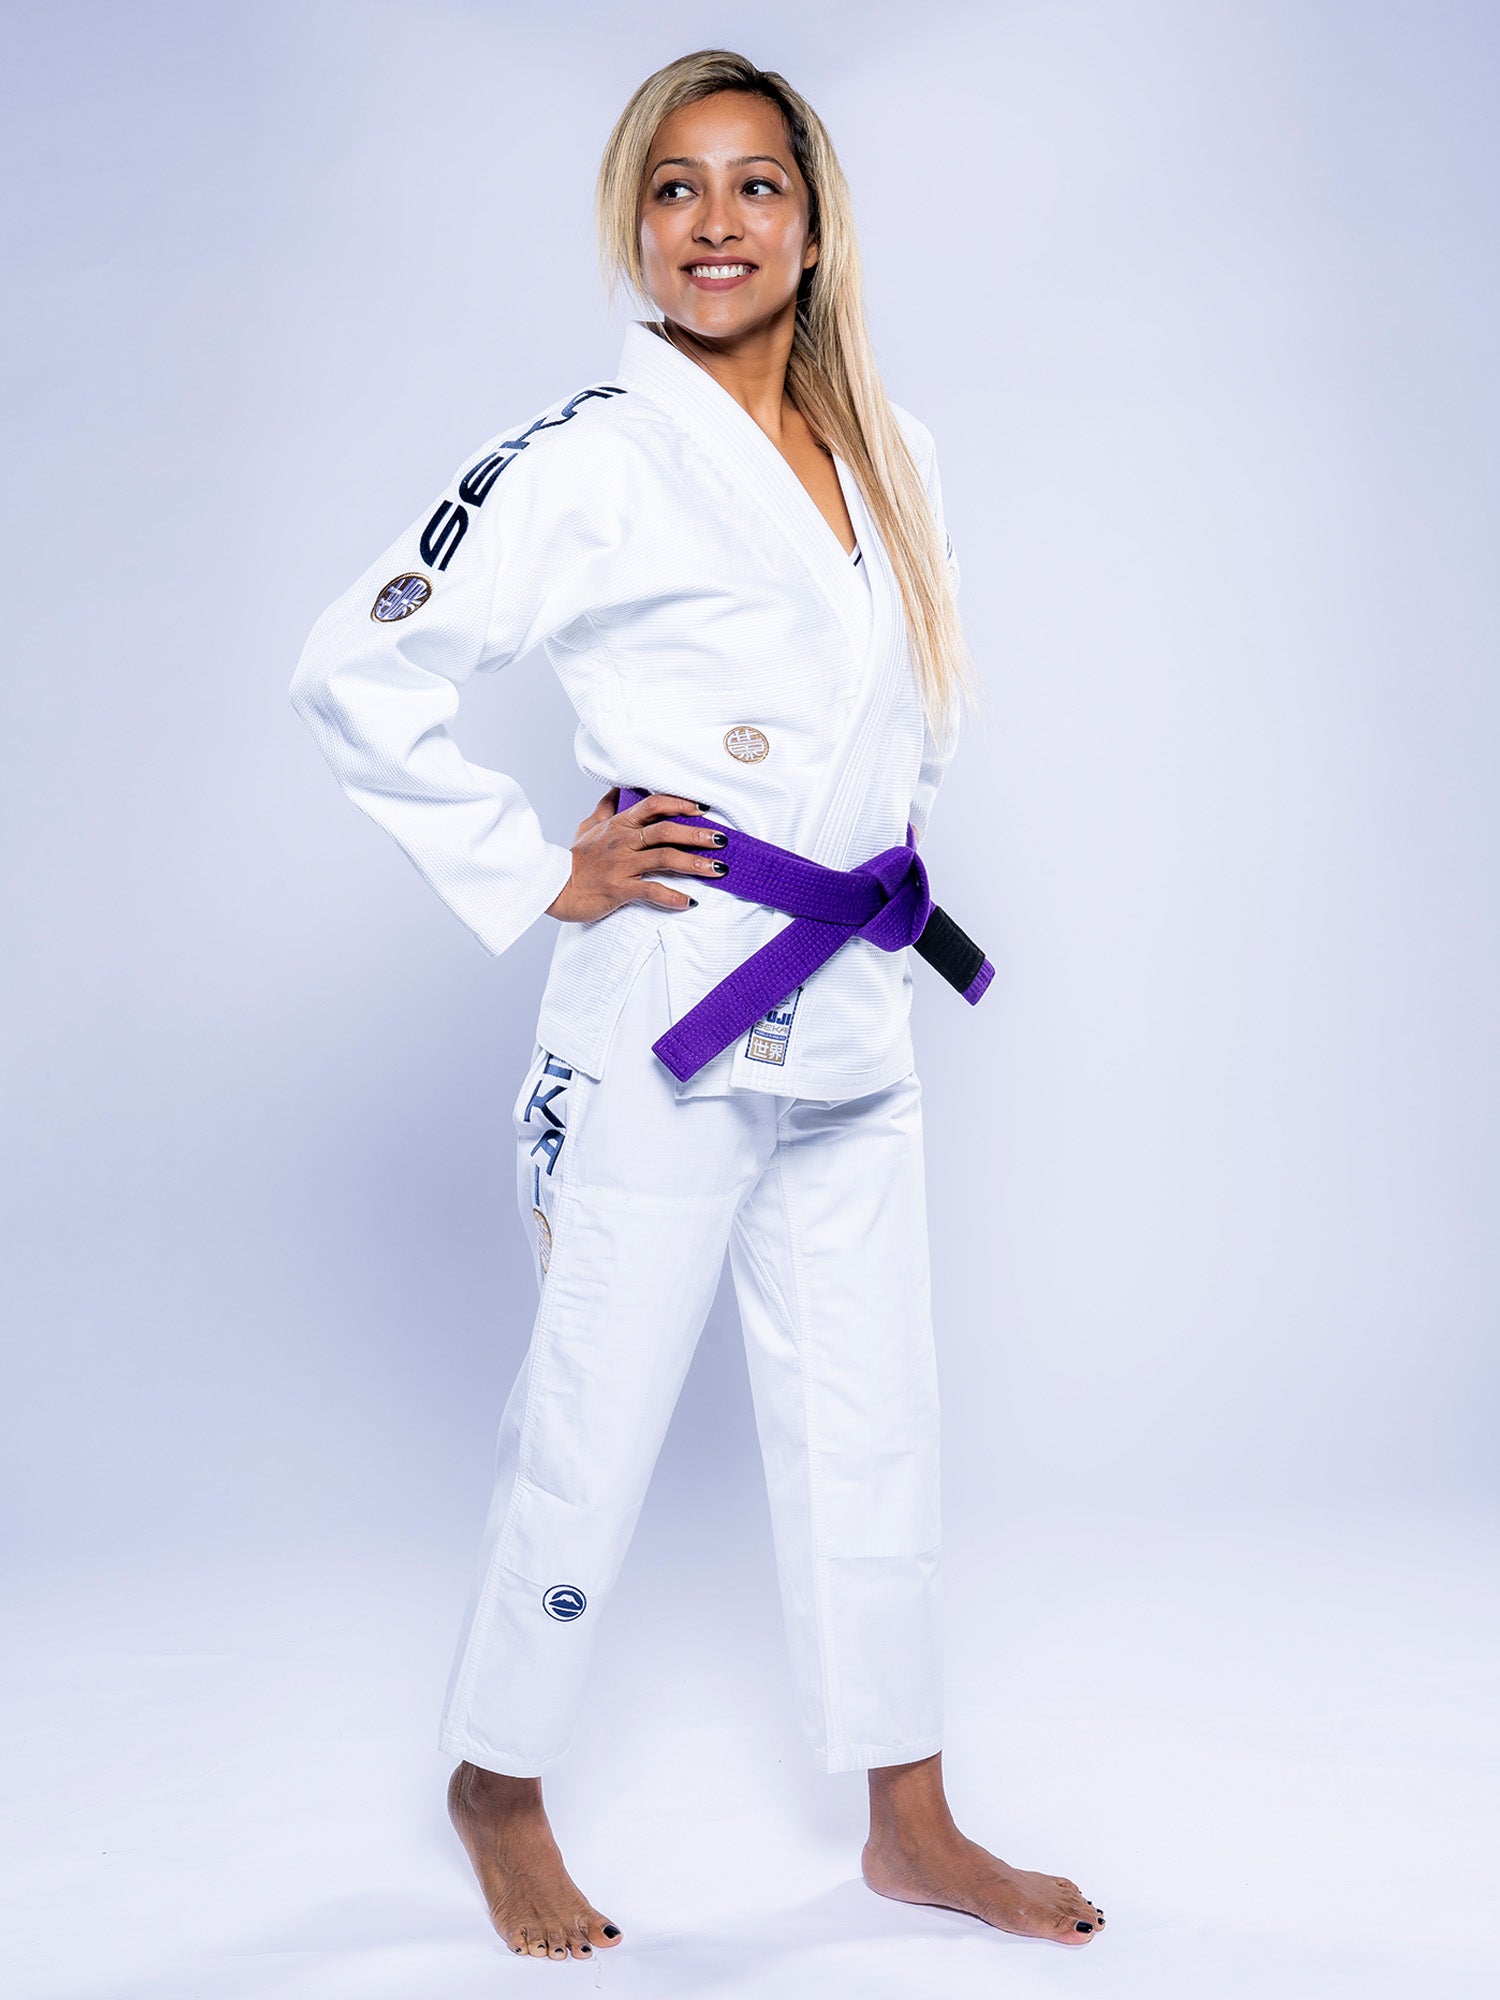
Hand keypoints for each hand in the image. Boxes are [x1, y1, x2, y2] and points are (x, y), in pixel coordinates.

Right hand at [545, 789, 726, 922]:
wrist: (554, 888)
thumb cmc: (575, 860)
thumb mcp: (587, 826)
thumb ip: (606, 807)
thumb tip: (618, 788)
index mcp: (618, 824)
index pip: (653, 805)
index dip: (679, 804)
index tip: (703, 809)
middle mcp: (622, 841)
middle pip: (665, 831)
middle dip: (697, 834)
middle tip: (722, 840)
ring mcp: (621, 865)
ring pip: (664, 859)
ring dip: (694, 864)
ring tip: (718, 869)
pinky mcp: (619, 889)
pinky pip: (651, 891)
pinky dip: (672, 896)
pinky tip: (691, 901)